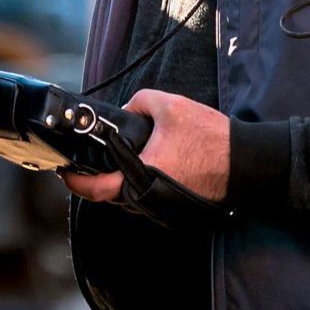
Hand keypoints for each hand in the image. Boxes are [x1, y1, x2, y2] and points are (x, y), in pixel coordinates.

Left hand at [60, 90, 230, 205]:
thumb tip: (130, 109)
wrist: (244, 163)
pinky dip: (138, 182)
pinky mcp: (173, 207)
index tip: (65, 171)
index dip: (75, 181)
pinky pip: (145, 196)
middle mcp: (148, 197)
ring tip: (116, 159)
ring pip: (127, 197)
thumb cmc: (212, 140)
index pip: (96, 189)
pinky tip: (145, 164)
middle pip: (109, 194)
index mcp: (142, 174)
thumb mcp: (171, 106)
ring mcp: (160, 207)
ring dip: (119, 180)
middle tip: (87, 162)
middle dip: (96, 177)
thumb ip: (142, 102)